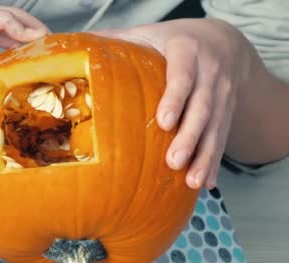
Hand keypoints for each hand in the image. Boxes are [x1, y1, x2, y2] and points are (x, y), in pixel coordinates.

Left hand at [0, 0, 48, 85]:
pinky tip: (8, 53)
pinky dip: (6, 40)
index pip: (4, 20)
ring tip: (38, 50)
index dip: (23, 31)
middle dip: (34, 28)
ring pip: (5, 22)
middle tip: (52, 43)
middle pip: (13, 17)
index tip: (40, 42)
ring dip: (23, 34)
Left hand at [95, 19, 255, 188]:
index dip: (175, 98)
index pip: (183, 75)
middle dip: (190, 136)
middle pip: (202, 107)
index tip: (164, 122)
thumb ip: (118, 41)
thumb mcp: (148, 35)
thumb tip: (79, 52)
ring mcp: (222, 94)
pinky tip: (207, 183)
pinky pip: (223, 138)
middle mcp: (210, 72)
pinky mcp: (227, 112)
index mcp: (187, 50)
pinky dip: (214, 161)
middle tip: (173, 162)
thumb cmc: (171, 42)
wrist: (222, 42)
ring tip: (193, 181)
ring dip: (205, 156)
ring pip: (216, 126)